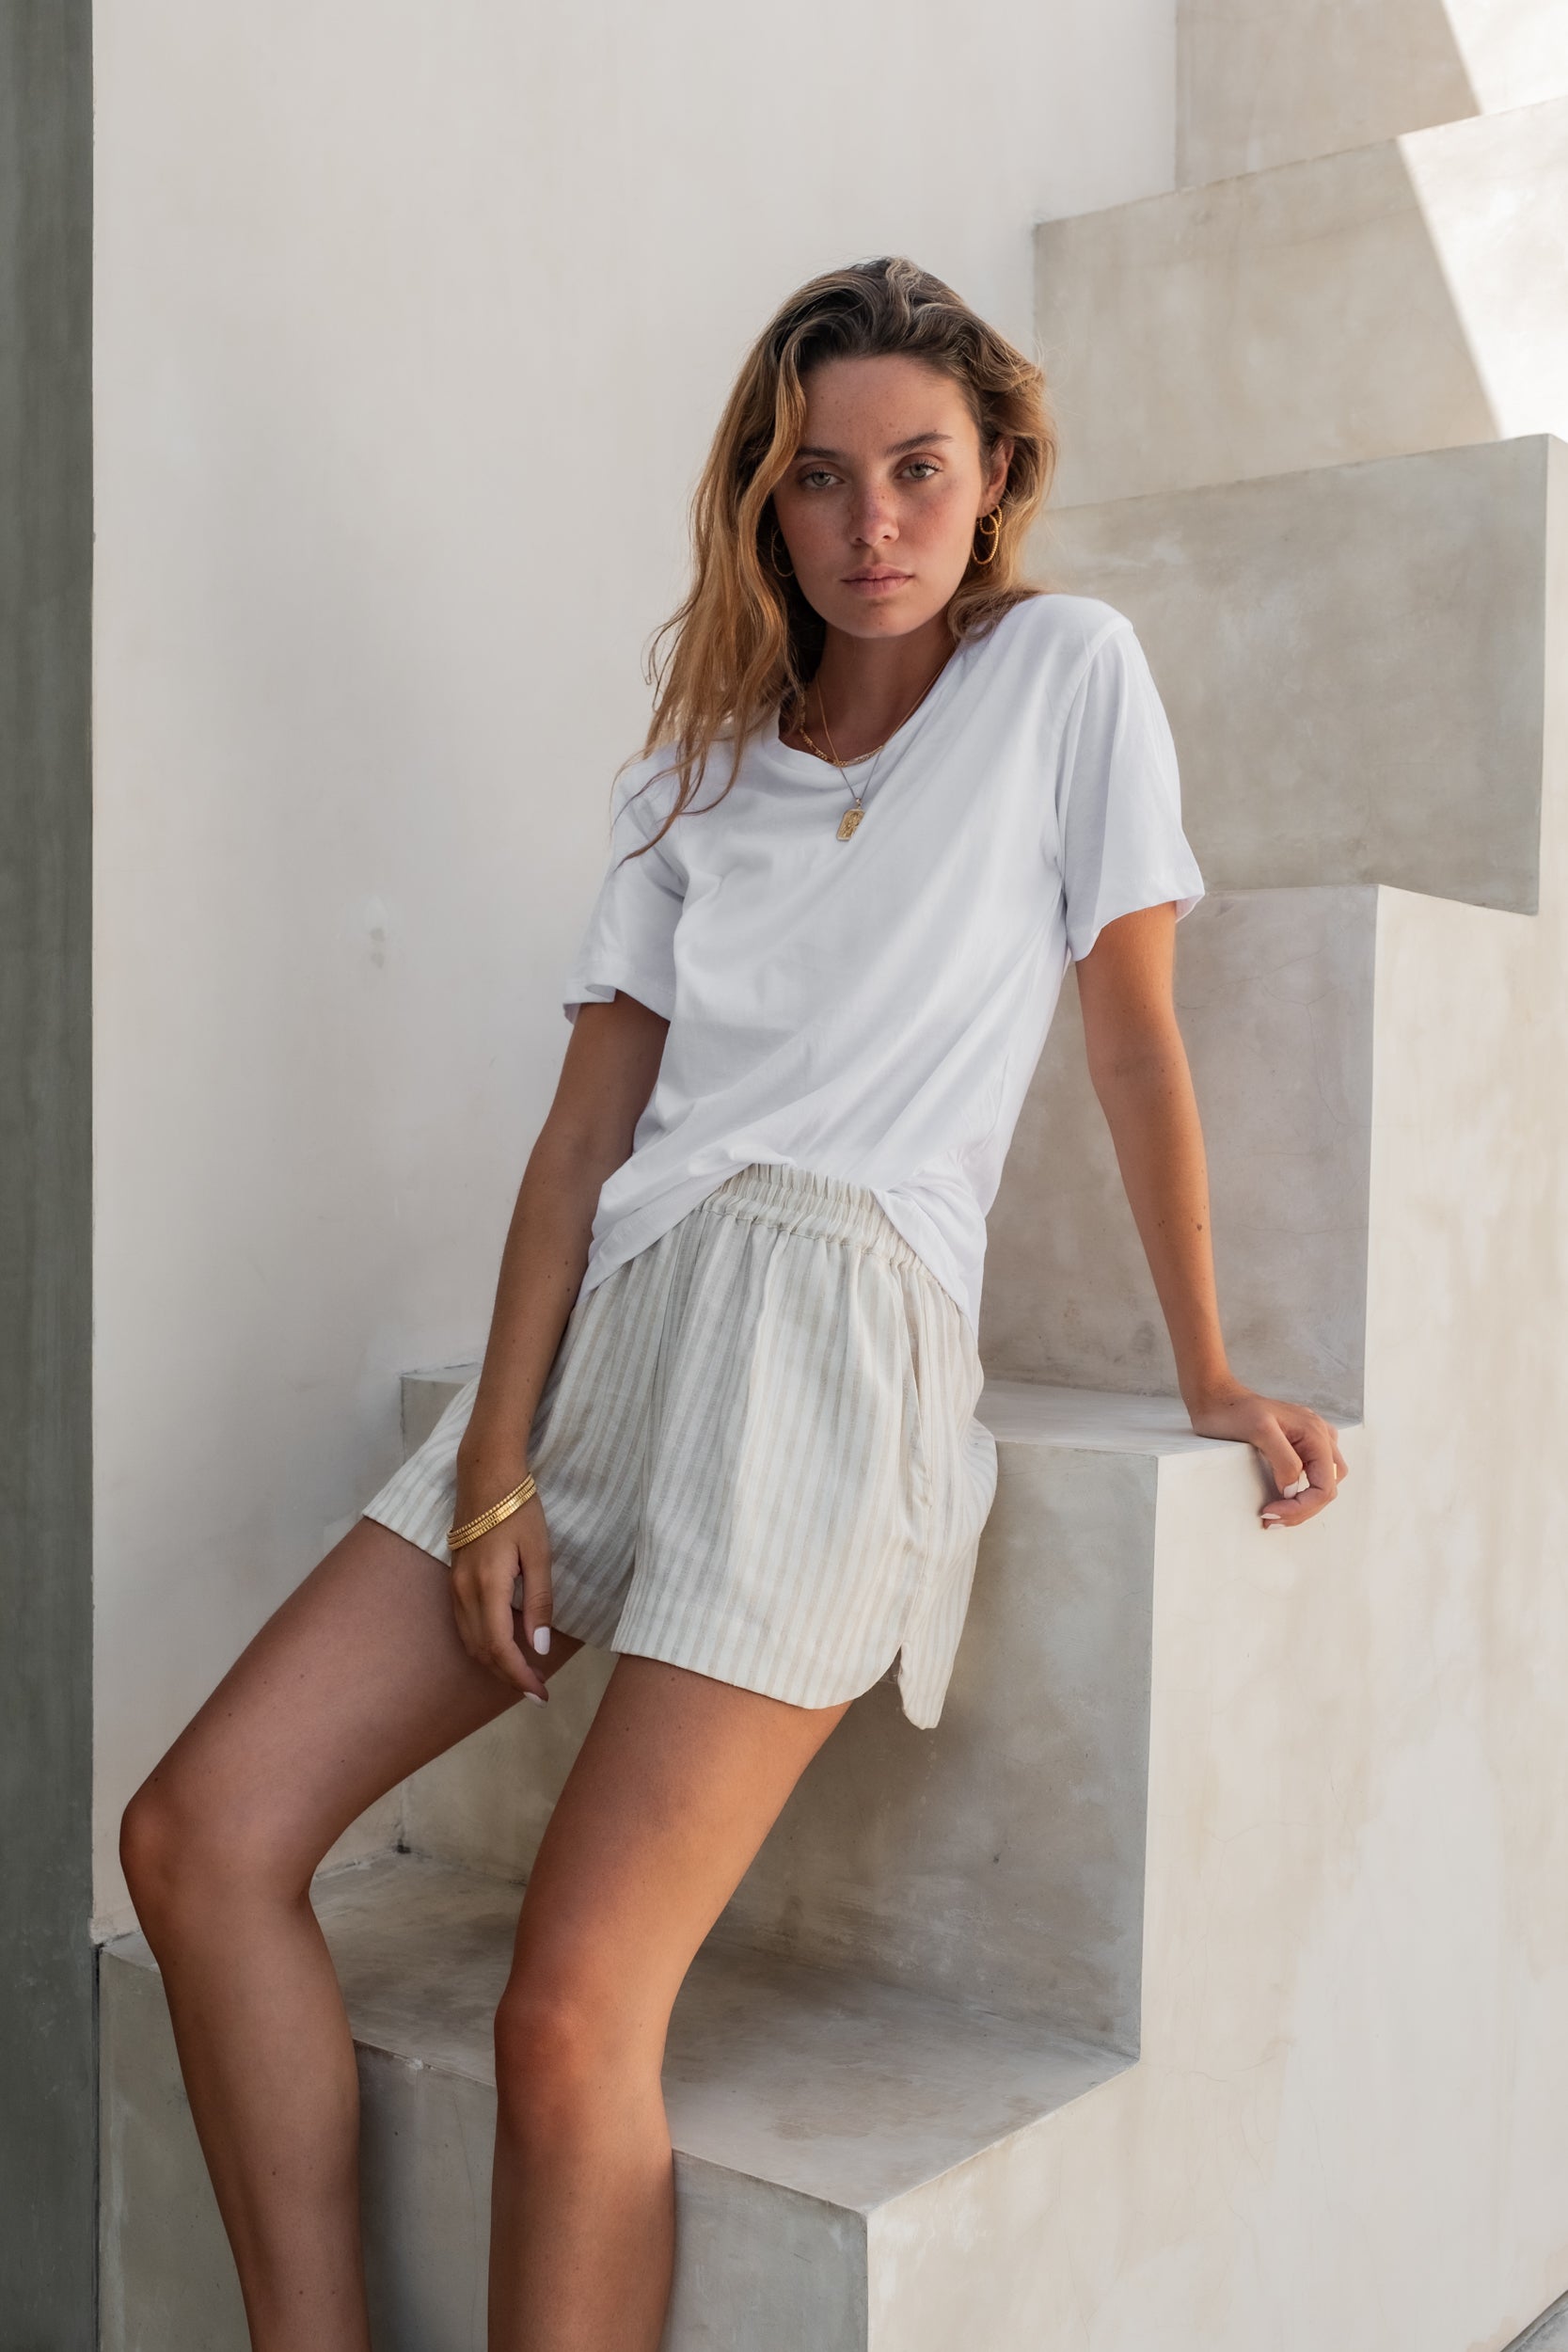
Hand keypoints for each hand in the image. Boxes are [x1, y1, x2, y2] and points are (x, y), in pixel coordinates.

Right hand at [446, 1485, 554, 1697]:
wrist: (486, 1477)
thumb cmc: (520, 1510)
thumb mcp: (539, 1554)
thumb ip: (539, 1601)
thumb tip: (539, 1647)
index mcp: (487, 1586)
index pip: (499, 1647)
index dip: (519, 1676)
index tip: (540, 1694)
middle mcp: (464, 1592)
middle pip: (482, 1651)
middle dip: (509, 1677)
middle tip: (538, 1690)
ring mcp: (455, 1587)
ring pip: (470, 1642)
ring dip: (495, 1664)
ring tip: (525, 1674)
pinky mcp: (454, 1581)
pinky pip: (465, 1627)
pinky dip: (484, 1645)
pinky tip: (505, 1646)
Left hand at [1185, 1382, 1347, 1528]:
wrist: (1215, 1397)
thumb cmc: (1233, 1411)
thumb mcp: (1259, 1431)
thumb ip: (1284, 1460)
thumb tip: (1293, 1491)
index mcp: (1315, 1434)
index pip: (1325, 1486)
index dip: (1302, 1507)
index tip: (1270, 1512)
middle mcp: (1319, 1435)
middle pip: (1328, 1486)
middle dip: (1303, 1508)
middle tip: (1270, 1519)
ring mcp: (1310, 1439)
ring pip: (1324, 1481)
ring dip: (1305, 1502)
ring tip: (1277, 1513)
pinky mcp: (1299, 1443)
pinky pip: (1313, 1473)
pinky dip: (1302, 1491)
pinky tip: (1283, 1496)